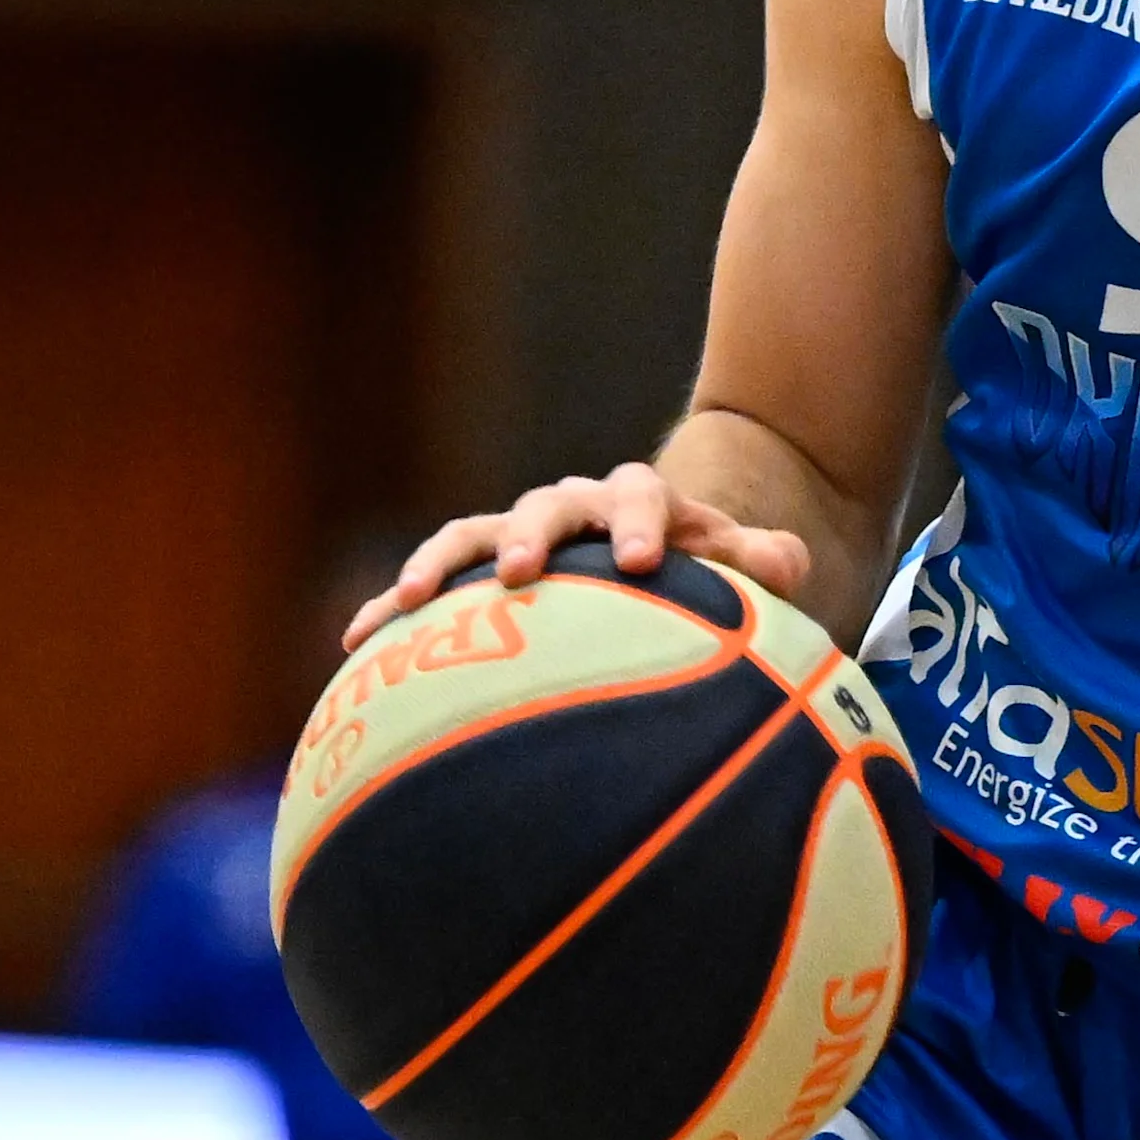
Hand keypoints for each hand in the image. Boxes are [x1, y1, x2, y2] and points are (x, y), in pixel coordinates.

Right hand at [342, 462, 813, 651]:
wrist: (653, 553)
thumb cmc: (703, 574)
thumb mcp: (740, 568)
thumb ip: (763, 564)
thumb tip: (787, 560)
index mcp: (639, 501)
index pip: (641, 496)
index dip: (640, 521)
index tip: (644, 561)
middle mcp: (571, 508)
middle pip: (546, 506)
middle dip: (532, 535)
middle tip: (523, 571)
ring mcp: (516, 536)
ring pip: (470, 536)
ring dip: (440, 564)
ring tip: (412, 601)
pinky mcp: (475, 575)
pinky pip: (428, 588)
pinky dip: (392, 608)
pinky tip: (352, 644)